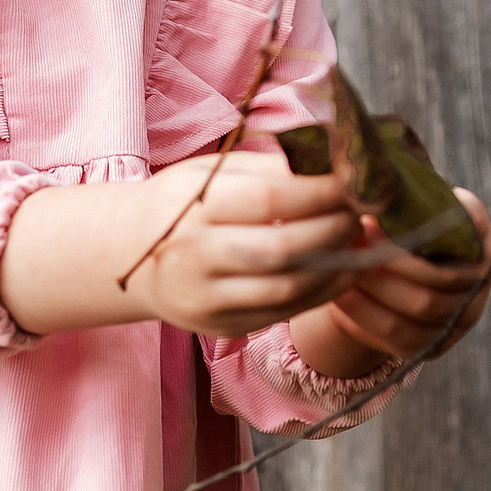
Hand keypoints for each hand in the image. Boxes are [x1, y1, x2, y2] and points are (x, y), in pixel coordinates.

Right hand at [127, 150, 367, 339]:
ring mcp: (207, 299)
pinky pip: (284, 312)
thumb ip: (268, 168)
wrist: (127, 255)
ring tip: (359, 238)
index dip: (321, 190)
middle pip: (284, 248)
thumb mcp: (211, 172)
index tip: (355, 179)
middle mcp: (195, 256)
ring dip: (337, 263)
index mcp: (194, 208)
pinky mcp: (220, 326)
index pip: (270, 198)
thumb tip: (333, 164)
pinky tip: (344, 269)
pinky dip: (323, 291)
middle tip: (363, 210)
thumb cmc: (181, 203)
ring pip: (289, 288)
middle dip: (335, 227)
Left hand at [291, 188, 490, 378]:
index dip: (408, 236)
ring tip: (337, 269)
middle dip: (384, 265)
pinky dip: (365, 318)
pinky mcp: (435, 344)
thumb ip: (394, 192)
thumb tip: (364, 178)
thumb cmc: (394, 220)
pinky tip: (338, 297)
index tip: (367, 222)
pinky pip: (399, 338)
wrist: (393, 265)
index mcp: (477, 231)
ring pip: (415, 310)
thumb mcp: (401, 200)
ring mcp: (462, 316)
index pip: (453, 238)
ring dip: (371, 290)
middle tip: (345, 250)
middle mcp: (480, 277)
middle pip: (435, 280)